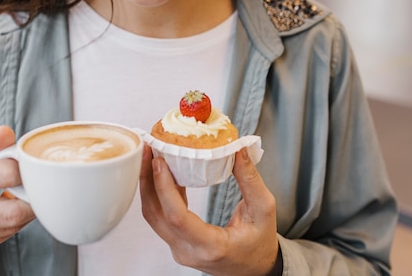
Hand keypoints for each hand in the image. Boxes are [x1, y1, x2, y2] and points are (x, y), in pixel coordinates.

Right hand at [0, 126, 35, 253]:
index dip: (24, 167)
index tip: (29, 164)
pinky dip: (17, 222)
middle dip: (31, 197)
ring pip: (11, 227)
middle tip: (37, 185)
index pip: (5, 174)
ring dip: (27, 211)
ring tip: (27, 195)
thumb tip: (6, 133)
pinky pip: (5, 237)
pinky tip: (14, 208)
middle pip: (11, 212)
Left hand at [139, 147, 281, 275]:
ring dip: (148, 184)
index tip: (160, 161)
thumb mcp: (264, 209)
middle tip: (149, 148)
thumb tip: (238, 150)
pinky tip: (163, 171)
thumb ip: (250, 179)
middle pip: (156, 214)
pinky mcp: (176, 242)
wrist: (256, 268)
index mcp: (212, 246)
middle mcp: (189, 250)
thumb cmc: (260, 243)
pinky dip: (157, 192)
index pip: (177, 217)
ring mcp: (179, 249)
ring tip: (150, 155)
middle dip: (148, 179)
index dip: (164, 187)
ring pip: (153, 215)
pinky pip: (159, 215)